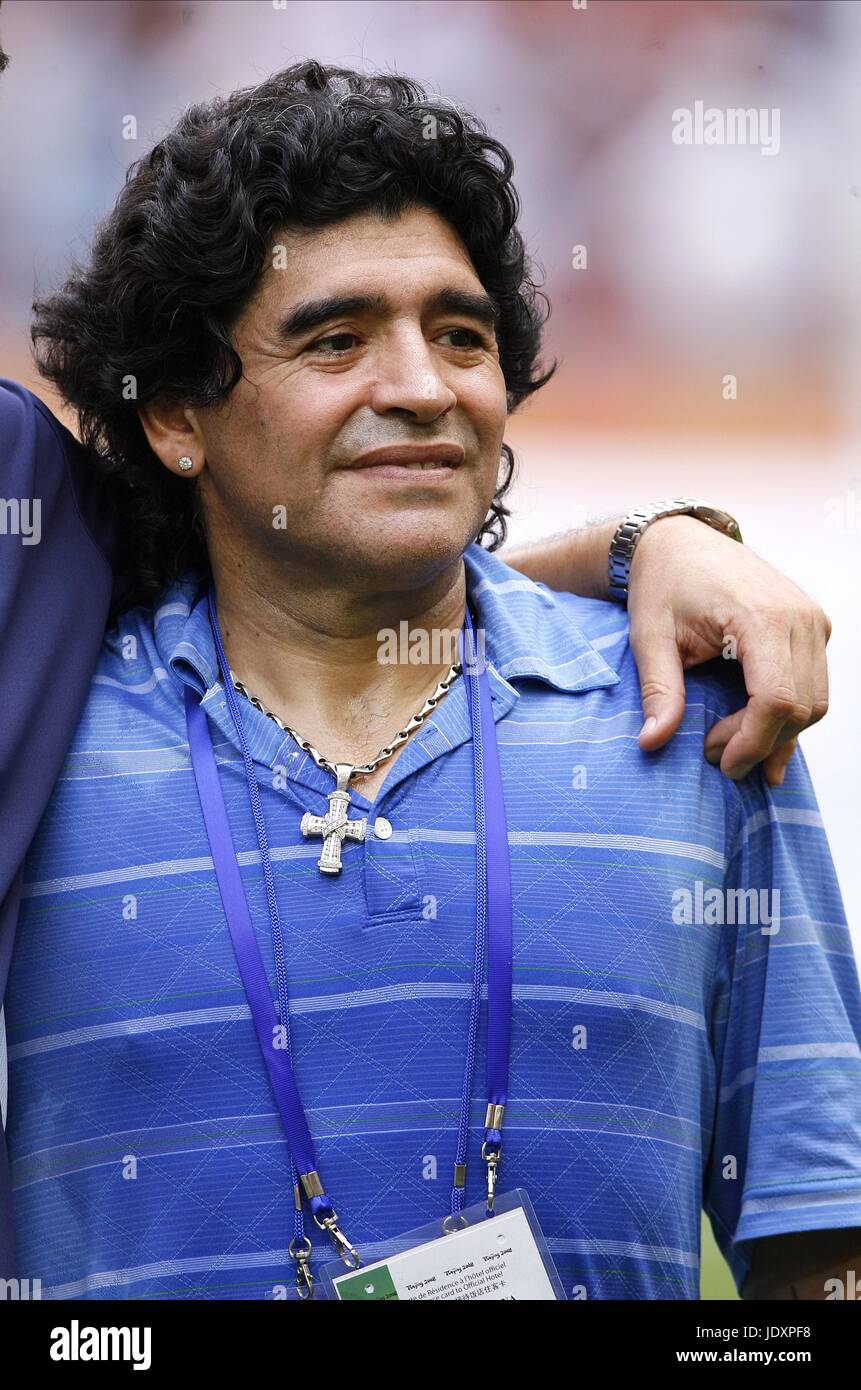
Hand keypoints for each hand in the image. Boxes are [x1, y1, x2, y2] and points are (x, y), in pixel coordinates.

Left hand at [628, 516, 830, 784]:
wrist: (680, 541)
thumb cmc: (663, 585)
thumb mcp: (650, 638)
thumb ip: (659, 691)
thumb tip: (652, 743)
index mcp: (761, 616)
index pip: (776, 699)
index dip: (753, 742)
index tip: (721, 762)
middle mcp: (798, 616)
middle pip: (801, 706)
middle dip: (761, 743)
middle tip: (716, 756)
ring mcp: (811, 619)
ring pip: (814, 701)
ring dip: (778, 733)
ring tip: (730, 744)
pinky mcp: (812, 625)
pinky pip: (813, 683)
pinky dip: (789, 713)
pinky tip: (758, 733)